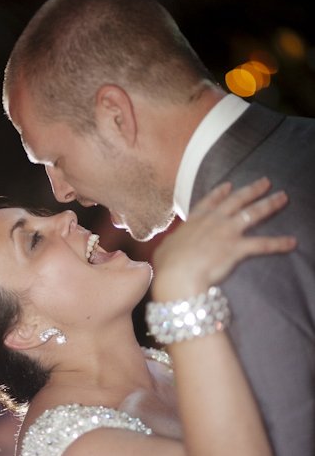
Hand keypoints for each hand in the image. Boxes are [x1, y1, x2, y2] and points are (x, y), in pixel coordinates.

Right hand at [151, 177, 295, 299]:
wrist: (178, 274)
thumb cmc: (167, 264)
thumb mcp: (163, 249)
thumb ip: (170, 243)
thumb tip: (168, 246)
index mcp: (194, 220)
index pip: (210, 201)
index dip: (220, 192)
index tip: (229, 185)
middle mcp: (213, 221)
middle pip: (237, 200)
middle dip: (252, 190)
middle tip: (265, 182)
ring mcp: (227, 232)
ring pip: (253, 213)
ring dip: (270, 204)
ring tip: (282, 197)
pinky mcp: (238, 247)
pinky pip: (262, 244)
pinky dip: (278, 243)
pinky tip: (292, 242)